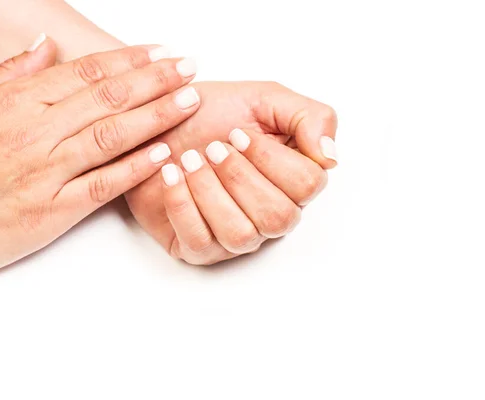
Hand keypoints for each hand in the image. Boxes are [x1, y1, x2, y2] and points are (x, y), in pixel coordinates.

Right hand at [0, 40, 199, 282]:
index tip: (160, 52)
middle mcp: (34, 132)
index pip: (86, 73)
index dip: (129, 60)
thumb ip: (9, 73)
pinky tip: (164, 155)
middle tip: (188, 68)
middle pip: (107, 98)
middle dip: (155, 80)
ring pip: (110, 136)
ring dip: (155, 116)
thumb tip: (46, 46)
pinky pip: (101, 186)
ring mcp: (45, 172)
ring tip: (189, 102)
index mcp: (16, 102)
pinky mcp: (50, 211)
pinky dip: (135, 169)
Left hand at [125, 82, 336, 264]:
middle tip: (213, 146)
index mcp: (291, 180)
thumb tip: (330, 157)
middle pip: (278, 217)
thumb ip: (309, 117)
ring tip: (189, 160)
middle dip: (240, 176)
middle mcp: (269, 214)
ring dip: (211, 192)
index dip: (271, 158)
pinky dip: (183, 204)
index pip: (307, 185)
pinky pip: (200, 243)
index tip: (239, 132)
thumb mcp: (263, 99)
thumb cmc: (209, 114)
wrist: (154, 124)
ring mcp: (235, 236)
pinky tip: (172, 175)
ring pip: (241, 235)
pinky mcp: (198, 248)